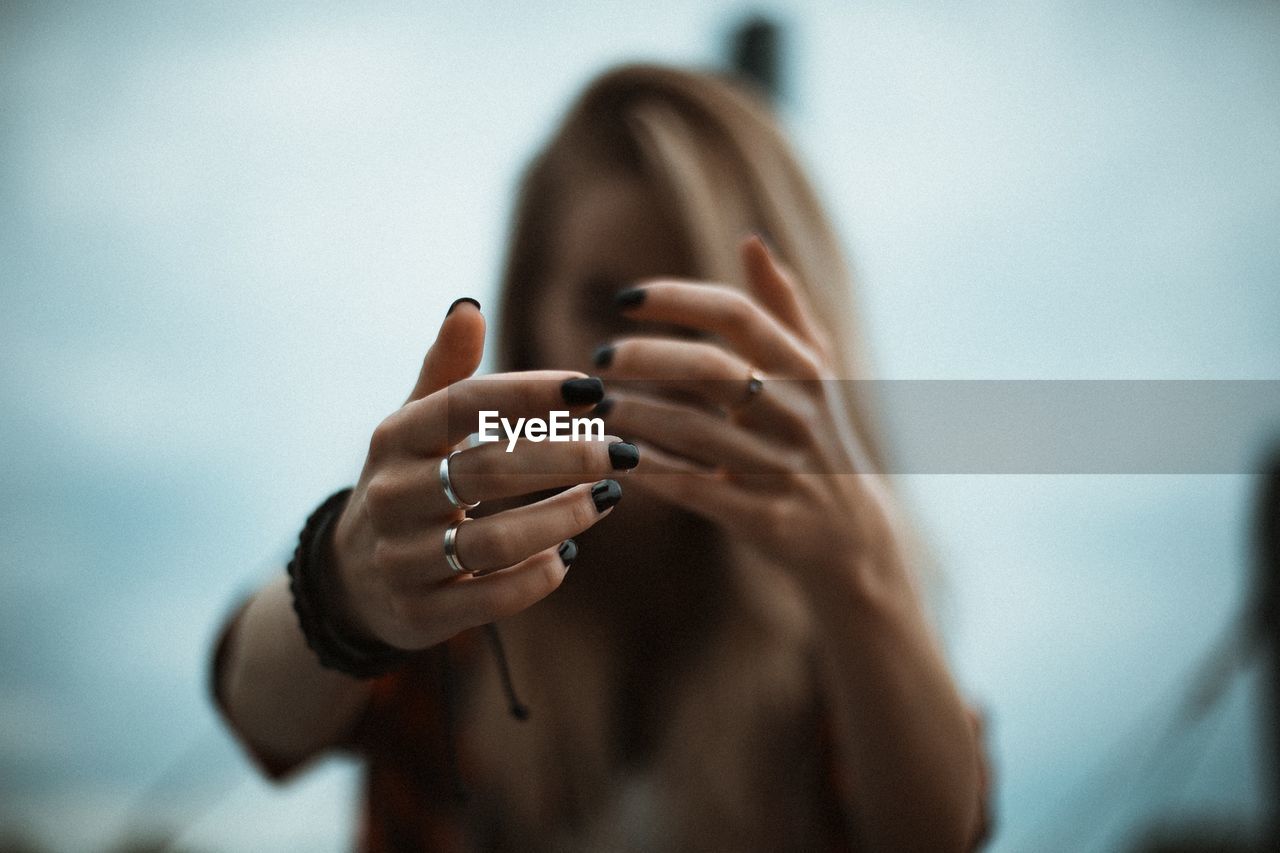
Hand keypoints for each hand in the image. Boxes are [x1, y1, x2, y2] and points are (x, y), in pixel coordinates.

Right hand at [330, 300, 635, 649]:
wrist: (352, 581)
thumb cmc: (407, 484)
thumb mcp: (414, 428)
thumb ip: (446, 372)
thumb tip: (468, 307)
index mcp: (394, 439)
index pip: (463, 404)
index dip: (529, 395)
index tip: (593, 390)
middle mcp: (392, 496)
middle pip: (488, 470)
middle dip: (565, 458)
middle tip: (623, 450)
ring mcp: (402, 559)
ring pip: (494, 540)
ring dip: (562, 518)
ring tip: (609, 497)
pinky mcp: (420, 614)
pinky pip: (491, 598)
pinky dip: (537, 576)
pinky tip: (567, 553)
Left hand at [595, 237, 903, 585]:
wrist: (854, 538)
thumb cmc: (819, 439)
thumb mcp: (815, 371)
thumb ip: (783, 306)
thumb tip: (751, 240)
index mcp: (806, 369)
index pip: (738, 315)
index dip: (677, 300)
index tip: (624, 298)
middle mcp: (798, 414)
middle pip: (713, 369)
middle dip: (648, 357)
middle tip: (601, 357)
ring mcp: (784, 468)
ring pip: (696, 433)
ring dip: (637, 417)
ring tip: (596, 407)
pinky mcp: (766, 519)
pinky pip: (695, 490)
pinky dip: (651, 472)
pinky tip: (614, 459)